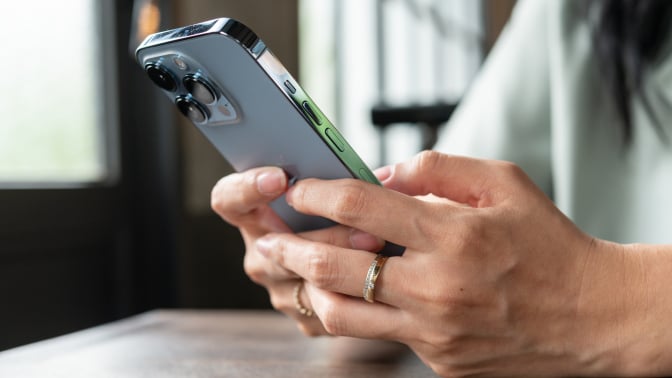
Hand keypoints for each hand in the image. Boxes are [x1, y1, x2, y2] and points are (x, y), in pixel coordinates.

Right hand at [210, 166, 383, 334]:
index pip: (228, 200)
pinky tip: (385, 269)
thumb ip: (342, 176)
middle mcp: (261, 253)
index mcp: (254, 213)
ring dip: (348, 259)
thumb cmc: (349, 209)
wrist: (370, 259)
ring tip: (381, 241)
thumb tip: (376, 177)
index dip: (247, 188)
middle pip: (276, 245)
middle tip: (362, 222)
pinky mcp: (309, 317)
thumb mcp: (341, 185)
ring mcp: (281, 289)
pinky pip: (331, 307)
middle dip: (325, 232)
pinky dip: (359, 287)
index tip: (280, 177)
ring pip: (308, 278)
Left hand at [254, 151, 636, 376]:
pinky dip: (355, 314)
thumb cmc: (548, 243)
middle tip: (270, 237)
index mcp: (453, 234)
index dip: (317, 194)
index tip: (297, 189)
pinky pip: (378, 336)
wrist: (588, 315)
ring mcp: (434, 331)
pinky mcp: (437, 359)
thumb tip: (382, 175)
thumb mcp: (503, 183)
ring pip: (341, 315)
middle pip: (334, 268)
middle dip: (290, 248)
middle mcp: (436, 286)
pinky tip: (346, 296)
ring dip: (308, 290)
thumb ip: (438, 169)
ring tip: (294, 271)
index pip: (361, 207)